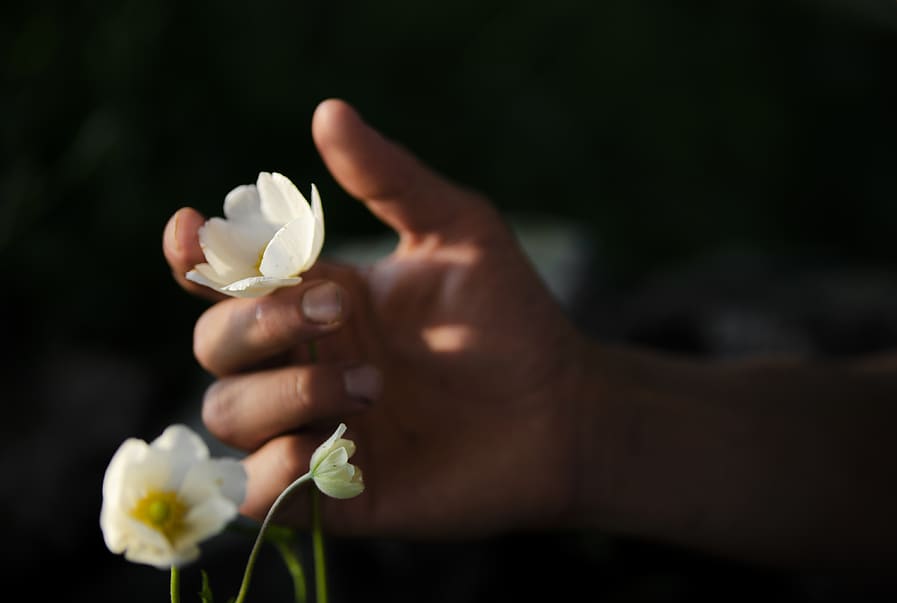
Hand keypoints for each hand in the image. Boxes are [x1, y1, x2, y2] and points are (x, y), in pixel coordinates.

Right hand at [162, 99, 592, 536]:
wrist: (562, 409)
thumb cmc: (512, 317)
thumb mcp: (458, 232)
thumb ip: (392, 179)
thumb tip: (328, 111)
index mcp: (318, 297)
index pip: (223, 278)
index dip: (193, 257)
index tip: (191, 232)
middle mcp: (302, 362)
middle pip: (214, 342)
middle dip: (260, 323)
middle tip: (340, 311)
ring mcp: (311, 427)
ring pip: (225, 413)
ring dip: (286, 393)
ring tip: (374, 388)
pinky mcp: (332, 492)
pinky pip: (254, 493)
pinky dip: (273, 472)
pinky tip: (334, 448)